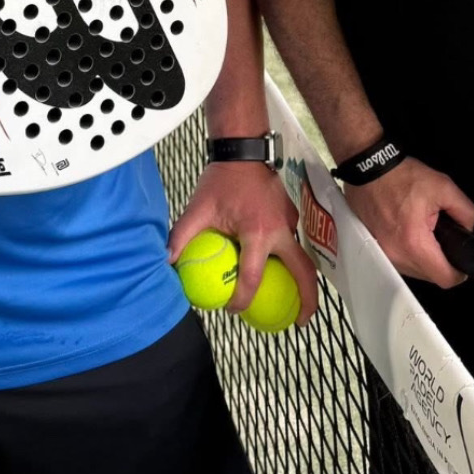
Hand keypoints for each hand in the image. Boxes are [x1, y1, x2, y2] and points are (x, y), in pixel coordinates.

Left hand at [168, 163, 318, 325]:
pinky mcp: (293, 216)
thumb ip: (181, 236)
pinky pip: (294, 245)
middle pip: (303, 272)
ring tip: (297, 305)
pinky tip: (281, 272)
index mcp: (258, 233)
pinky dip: (292, 263)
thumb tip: (167, 263)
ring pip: (303, 259)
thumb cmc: (221, 180)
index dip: (242, 299)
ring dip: (303, 283)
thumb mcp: (197, 209)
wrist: (243, 150)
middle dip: (306, 301)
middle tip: (298, 323)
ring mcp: (291, 223)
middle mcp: (281, 230)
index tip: (232, 309)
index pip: (253, 277)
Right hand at [342, 155, 473, 288]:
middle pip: (430, 277)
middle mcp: (397, 255)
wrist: (368, 169)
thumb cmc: (401, 176)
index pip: (445, 278)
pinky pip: (400, 262)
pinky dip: (410, 254)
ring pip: (414, 271)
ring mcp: (384, 254)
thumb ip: (466, 211)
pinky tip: (411, 234)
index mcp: (415, 243)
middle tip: (445, 240)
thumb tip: (471, 228)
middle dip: (442, 263)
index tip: (461, 260)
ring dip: (425, 259)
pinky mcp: (376, 249)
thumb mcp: (443, 187)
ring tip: (427, 235)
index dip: (459, 272)